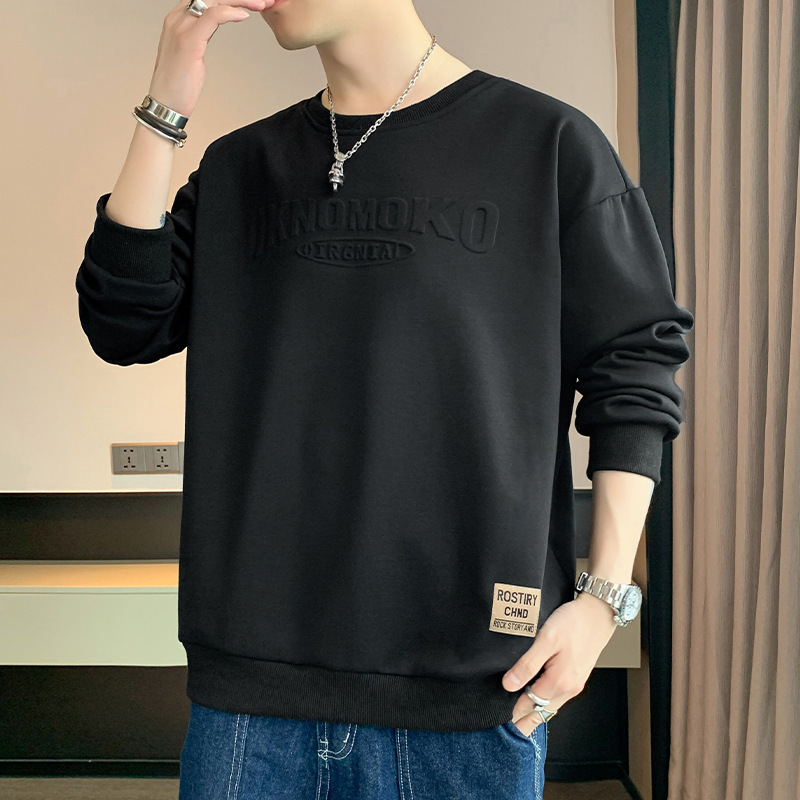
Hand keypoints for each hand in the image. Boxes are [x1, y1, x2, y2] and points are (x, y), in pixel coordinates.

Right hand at [148, 0, 271, 117]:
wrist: (165, 105)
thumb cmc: (178, 83)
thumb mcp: (192, 50)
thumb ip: (200, 34)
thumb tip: (211, 28)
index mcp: (178, 18)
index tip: (251, 2)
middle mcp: (177, 18)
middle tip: (262, 0)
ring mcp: (181, 28)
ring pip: (214, 0)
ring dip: (240, 0)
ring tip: (260, 4)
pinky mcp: (188, 42)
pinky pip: (212, 17)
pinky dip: (230, 13)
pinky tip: (244, 15)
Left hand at [501, 592, 618, 735]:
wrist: (598, 614)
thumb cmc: (573, 622)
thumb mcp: (546, 639)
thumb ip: (528, 664)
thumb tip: (509, 685)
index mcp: (559, 681)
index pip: (529, 705)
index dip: (512, 713)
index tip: (496, 719)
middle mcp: (568, 688)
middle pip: (540, 712)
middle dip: (522, 720)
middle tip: (502, 726)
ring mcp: (574, 685)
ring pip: (549, 707)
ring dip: (533, 713)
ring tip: (515, 716)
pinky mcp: (576, 678)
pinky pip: (556, 698)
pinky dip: (544, 703)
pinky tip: (535, 699)